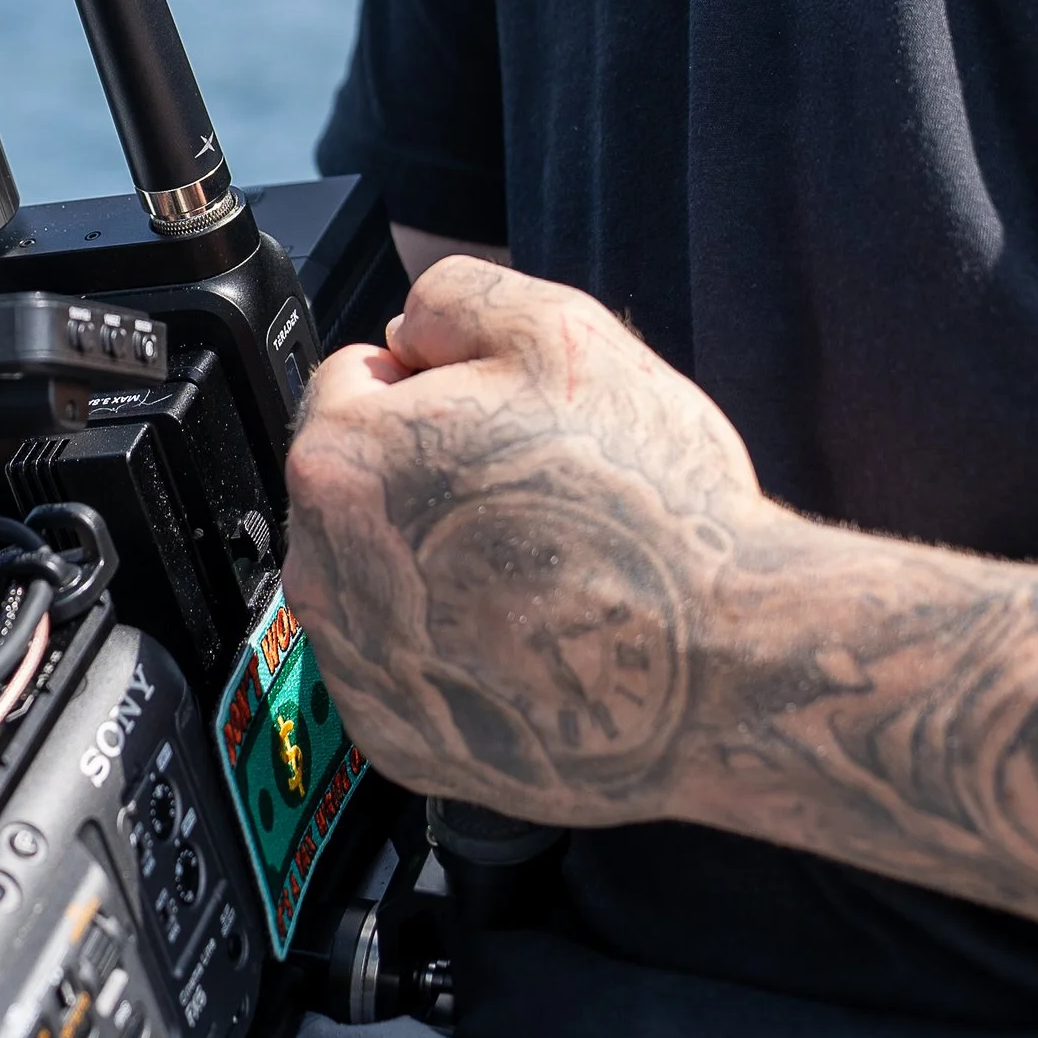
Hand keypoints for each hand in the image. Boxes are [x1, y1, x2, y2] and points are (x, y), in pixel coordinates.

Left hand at [283, 257, 775, 823]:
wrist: (715, 665)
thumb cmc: (642, 502)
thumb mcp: (559, 331)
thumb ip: (455, 297)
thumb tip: (409, 330)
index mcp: (342, 458)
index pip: (355, 381)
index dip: (437, 382)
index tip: (505, 419)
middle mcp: (322, 572)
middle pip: (359, 485)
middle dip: (426, 475)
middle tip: (534, 494)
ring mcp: (355, 669)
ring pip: (380, 576)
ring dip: (435, 562)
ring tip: (542, 570)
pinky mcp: (398, 741)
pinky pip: (407, 666)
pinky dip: (453, 650)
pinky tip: (530, 638)